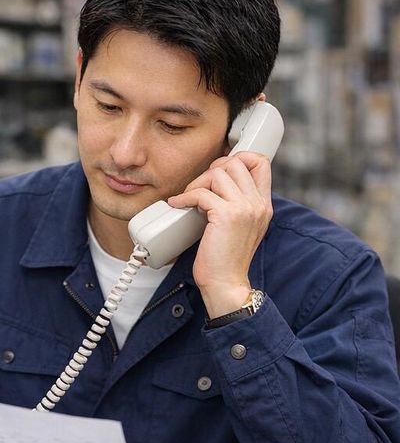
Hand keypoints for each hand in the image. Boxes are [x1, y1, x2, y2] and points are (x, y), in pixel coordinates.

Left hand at [167, 152, 272, 317]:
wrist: (226, 284)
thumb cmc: (226, 259)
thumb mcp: (241, 227)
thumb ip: (237, 204)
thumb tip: (216, 184)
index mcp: (264, 204)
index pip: (260, 162)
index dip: (238, 158)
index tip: (218, 172)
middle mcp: (258, 203)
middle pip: (236, 161)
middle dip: (212, 169)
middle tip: (199, 188)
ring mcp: (244, 208)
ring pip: (218, 173)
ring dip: (197, 183)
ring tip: (189, 198)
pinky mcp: (226, 216)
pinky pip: (201, 192)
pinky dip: (185, 196)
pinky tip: (178, 205)